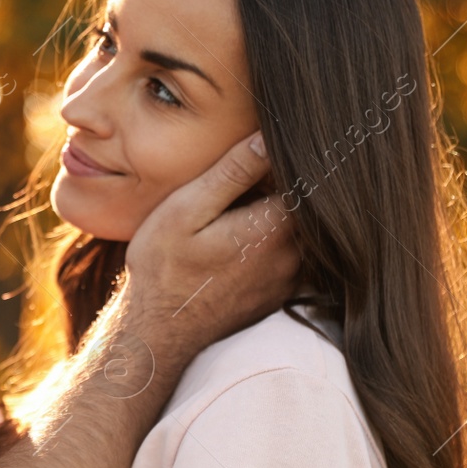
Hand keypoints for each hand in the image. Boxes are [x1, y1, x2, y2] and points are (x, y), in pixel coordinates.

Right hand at [123, 132, 298, 343]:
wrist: (157, 330)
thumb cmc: (163, 266)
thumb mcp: (187, 209)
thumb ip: (232, 173)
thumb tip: (268, 137)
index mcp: (273, 228)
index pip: (306, 179)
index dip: (290, 158)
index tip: (272, 147)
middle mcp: (292, 256)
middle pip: (309, 206)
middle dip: (288, 185)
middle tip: (256, 173)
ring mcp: (290, 279)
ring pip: (304, 231)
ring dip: (284, 214)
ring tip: (248, 206)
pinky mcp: (281, 293)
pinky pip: (297, 256)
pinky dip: (282, 240)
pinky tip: (247, 235)